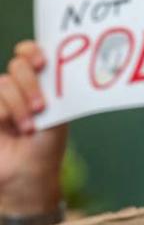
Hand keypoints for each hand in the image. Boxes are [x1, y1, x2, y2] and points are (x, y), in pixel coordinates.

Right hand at [0, 42, 66, 213]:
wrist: (28, 172)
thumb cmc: (46, 145)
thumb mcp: (57, 116)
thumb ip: (54, 91)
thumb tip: (55, 67)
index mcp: (38, 83)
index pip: (29, 53)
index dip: (32, 51)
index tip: (42, 64)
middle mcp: (17, 86)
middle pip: (17, 65)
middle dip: (30, 84)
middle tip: (41, 107)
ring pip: (4, 83)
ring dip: (18, 106)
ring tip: (28, 128)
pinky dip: (3, 113)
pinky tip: (10, 128)